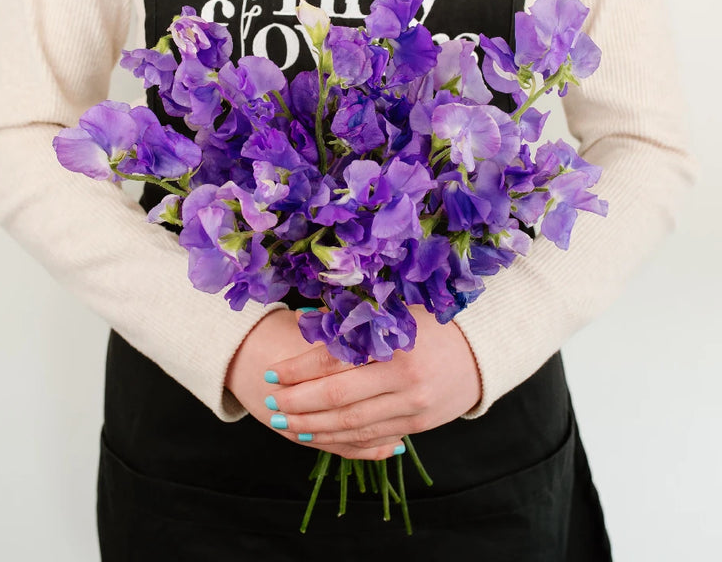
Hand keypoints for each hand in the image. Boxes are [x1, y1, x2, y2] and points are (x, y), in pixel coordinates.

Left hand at [263, 305, 481, 449]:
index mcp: (394, 341)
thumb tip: (302, 320)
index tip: (271, 374)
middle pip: (337, 396)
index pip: (334, 359)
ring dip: (311, 426)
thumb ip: (353, 319)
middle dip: (297, 402)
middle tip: (270, 403)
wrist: (481, 352)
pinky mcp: (417, 425)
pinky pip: (371, 438)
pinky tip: (316, 435)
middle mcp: (403, 376)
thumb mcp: (395, 313)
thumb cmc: (430, 325)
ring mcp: (411, 405)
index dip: (297, 368)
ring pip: (350, 423)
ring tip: (284, 423)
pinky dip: (339, 439)